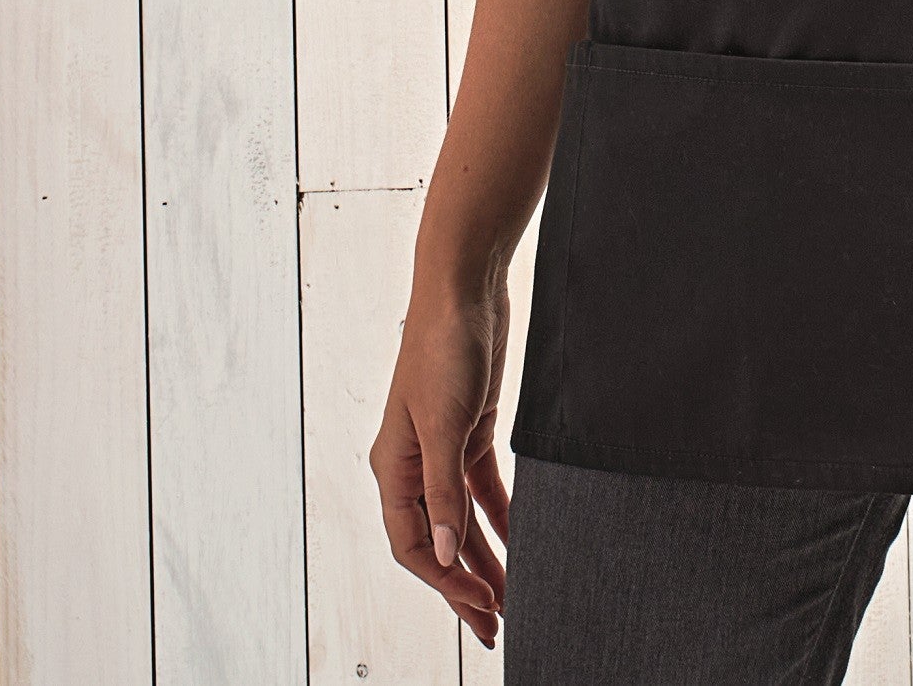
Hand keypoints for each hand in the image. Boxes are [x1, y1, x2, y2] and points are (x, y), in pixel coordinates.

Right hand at [370, 264, 512, 648]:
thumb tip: (444, 552)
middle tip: (496, 625)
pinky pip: (481, 489)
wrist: (464, 287)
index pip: (414, 545)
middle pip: (437, 541)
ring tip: (510, 595)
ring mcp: (442, 448)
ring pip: (460, 520)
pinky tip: (518, 539)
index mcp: (394, 469)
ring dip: (483, 556)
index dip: (446, 581)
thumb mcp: (445, 424)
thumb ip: (443, 492)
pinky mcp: (471, 430)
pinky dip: (499, 516)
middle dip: (464, 584)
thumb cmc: (444, 348)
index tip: (482, 607)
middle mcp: (413, 465)